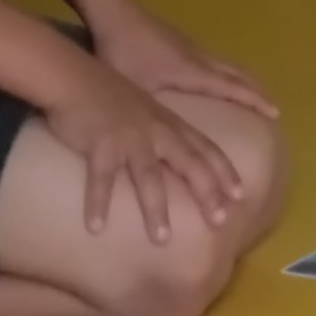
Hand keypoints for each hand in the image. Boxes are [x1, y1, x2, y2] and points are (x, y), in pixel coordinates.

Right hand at [39, 65, 238, 242]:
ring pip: (148, 177)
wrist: (74, 76)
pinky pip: (100, 179)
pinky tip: (97, 228)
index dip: (224, 172)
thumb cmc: (109, 95)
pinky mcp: (101, 145)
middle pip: (189, 164)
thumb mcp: (147, 109)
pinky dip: (98, 204)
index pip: (206, 149)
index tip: (241, 196)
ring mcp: (130, 138)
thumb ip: (163, 131)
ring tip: (162, 239)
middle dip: (206, 193)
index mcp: (170, 124)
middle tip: (221, 222)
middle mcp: (156, 132)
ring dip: (156, 209)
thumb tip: (173, 158)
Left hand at [89, 1, 279, 121]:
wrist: (113, 10)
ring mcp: (190, 46)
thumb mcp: (137, 87)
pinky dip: (227, 72)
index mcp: (192, 71)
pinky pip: (214, 59)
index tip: (276, 112)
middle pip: (238, 73)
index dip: (255, 100)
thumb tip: (163, 138)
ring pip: (226, 64)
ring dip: (243, 80)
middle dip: (257, 90)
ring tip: (252, 95)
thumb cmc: (123, 51)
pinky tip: (216, 80)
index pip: (233, 87)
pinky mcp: (179, 40)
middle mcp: (199, 58)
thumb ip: (153, 111)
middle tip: (273, 106)